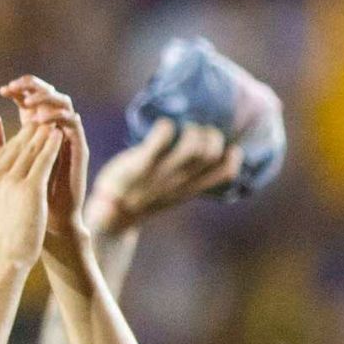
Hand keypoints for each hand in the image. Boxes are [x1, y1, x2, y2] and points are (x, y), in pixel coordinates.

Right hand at [0, 104, 64, 274]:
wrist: (2, 263)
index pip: (0, 155)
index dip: (16, 141)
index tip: (26, 132)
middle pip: (14, 148)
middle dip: (30, 131)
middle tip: (42, 118)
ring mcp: (9, 183)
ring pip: (30, 150)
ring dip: (42, 133)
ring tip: (52, 122)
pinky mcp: (29, 189)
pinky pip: (43, 160)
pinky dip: (52, 145)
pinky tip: (59, 135)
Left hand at [1, 76, 92, 278]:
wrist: (45, 224)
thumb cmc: (23, 199)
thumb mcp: (4, 168)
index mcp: (36, 133)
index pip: (30, 102)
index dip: (20, 92)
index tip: (4, 88)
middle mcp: (53, 132)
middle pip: (47, 98)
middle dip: (33, 88)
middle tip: (17, 86)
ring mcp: (67, 139)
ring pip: (63, 105)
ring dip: (47, 99)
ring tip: (30, 101)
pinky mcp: (78, 148)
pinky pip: (73, 124)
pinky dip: (59, 117)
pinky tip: (42, 119)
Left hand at [86, 118, 239, 241]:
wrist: (111, 216)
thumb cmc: (141, 197)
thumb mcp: (171, 193)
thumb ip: (188, 178)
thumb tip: (205, 154)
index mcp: (190, 189)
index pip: (226, 172)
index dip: (232, 155)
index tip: (222, 147)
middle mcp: (180, 182)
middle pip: (212, 153)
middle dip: (210, 134)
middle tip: (196, 131)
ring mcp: (161, 174)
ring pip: (193, 147)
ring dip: (191, 130)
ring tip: (180, 128)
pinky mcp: (140, 165)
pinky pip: (161, 139)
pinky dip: (165, 126)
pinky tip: (161, 127)